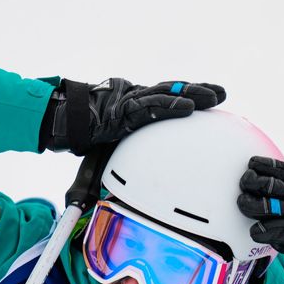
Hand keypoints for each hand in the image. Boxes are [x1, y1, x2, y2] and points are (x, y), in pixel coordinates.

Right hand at [40, 78, 225, 154]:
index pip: (166, 98)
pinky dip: (171, 106)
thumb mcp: (109, 152)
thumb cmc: (84, 135)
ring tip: (214, 97)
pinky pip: (152, 107)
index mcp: (135, 106)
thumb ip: (119, 167)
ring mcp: (131, 101)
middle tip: (222, 94)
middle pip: (173, 92)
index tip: (211, 97)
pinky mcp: (124, 108)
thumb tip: (118, 192)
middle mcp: (136, 99)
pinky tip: (189, 107)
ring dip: (193, 95)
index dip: (188, 96)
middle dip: (199, 91)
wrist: (62, 121)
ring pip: (167, 95)